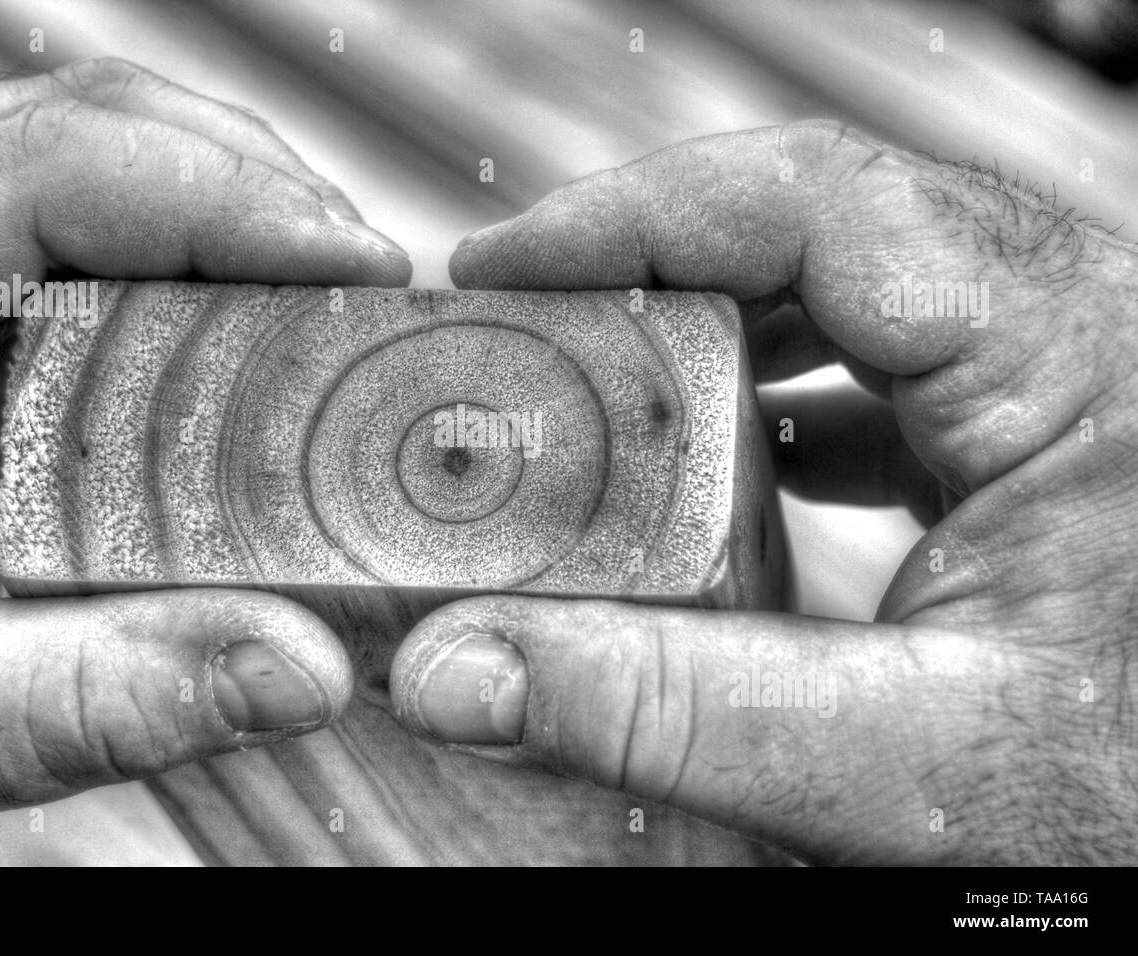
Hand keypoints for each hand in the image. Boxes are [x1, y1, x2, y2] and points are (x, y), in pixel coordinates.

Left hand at [0, 58, 409, 863]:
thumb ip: (103, 695)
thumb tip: (304, 668)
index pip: (28, 166)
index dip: (214, 190)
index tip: (353, 262)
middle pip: (91, 143)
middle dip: (253, 195)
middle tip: (369, 288)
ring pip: (109, 187)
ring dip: (239, 231)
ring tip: (337, 308)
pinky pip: (109, 264)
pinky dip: (211, 287)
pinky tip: (271, 345)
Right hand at [389, 120, 1137, 863]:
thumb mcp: (906, 767)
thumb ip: (671, 713)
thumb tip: (465, 666)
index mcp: (1074, 361)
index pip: (822, 202)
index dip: (638, 211)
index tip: (507, 261)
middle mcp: (1072, 333)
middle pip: (815, 224)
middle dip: (652, 263)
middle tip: (524, 320)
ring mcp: (1050, 374)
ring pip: (844, 285)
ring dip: (707, 325)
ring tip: (593, 374)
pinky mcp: (1029, 426)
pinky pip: (878, 361)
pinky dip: (772, 393)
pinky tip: (712, 450)